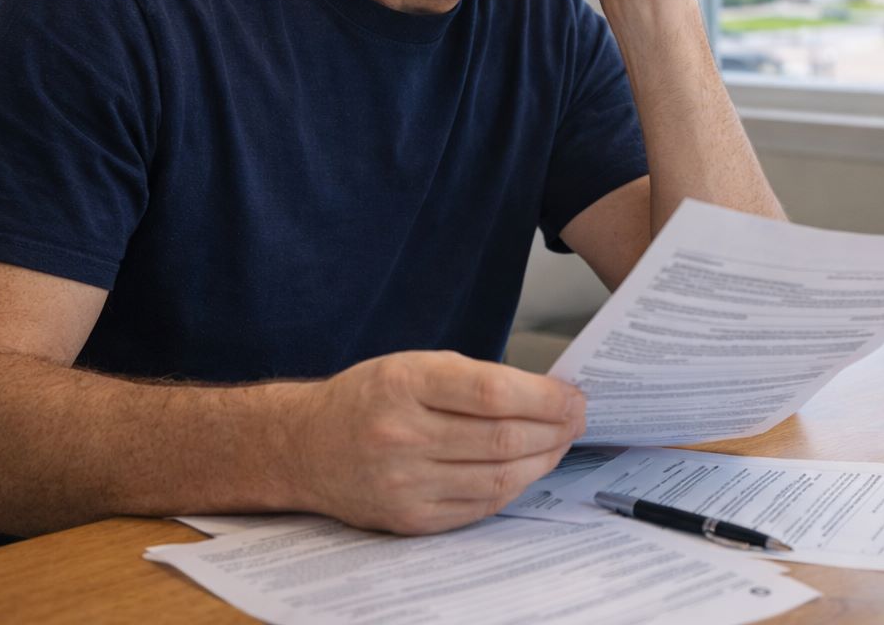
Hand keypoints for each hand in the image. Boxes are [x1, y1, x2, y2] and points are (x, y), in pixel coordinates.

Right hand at [286, 350, 584, 533]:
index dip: (545, 397)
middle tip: (577, 418)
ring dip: (543, 460)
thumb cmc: (368, 398)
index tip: (573, 396)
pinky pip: (480, 506)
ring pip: (499, 477)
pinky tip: (527, 469)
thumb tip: (545, 394)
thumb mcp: (413, 365)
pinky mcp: (410, 518)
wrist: (306, 446)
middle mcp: (401, 435)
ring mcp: (404, 483)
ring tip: (559, 443)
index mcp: (404, 385)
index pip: (492, 392)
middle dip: (555, 429)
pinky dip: (513, 487)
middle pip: (503, 438)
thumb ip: (473, 379)